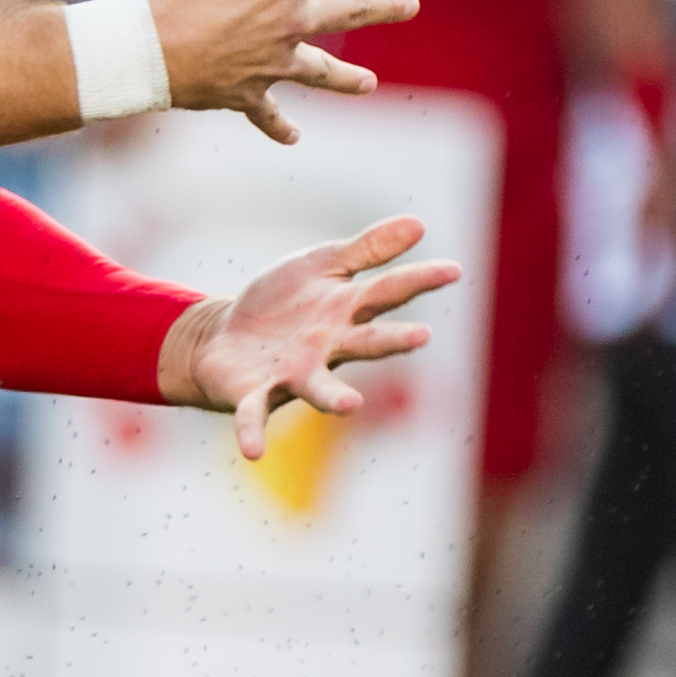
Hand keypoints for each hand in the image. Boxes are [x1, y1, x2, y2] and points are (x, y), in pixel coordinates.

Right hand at [142, 0, 419, 144]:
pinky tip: (292, 137)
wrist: (146, 53)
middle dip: (383, 7)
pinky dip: (278, 126)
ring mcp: (272, 62)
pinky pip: (267, 114)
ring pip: (319, 72)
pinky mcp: (246, 92)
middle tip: (411, 5)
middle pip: (349, 12)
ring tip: (369, 84)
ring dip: (346, 79)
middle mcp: (291, 21)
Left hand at [157, 215, 461, 458]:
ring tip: (350, 404)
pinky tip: (252, 452)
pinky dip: (253, 432)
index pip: (388, 292)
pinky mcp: (256, 394)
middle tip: (420, 336)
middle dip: (392, 340)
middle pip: (366, 342)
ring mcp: (294, 374)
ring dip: (334, 397)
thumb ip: (366, 250)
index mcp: (345, 312)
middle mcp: (327, 348)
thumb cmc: (281, 304)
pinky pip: (255, 415)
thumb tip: (420, 223)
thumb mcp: (322, 266)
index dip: (419, 280)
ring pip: (320, 387)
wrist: (222, 339)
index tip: (453, 270)